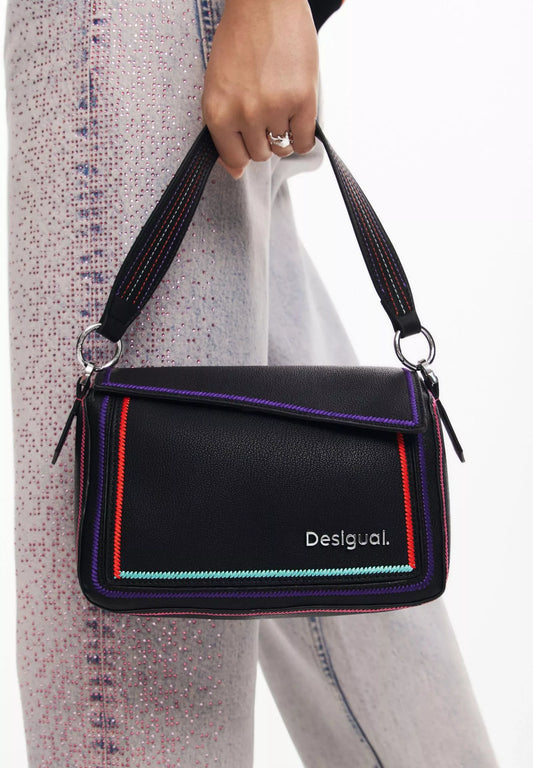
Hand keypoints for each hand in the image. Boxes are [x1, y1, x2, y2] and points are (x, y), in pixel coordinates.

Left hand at [201, 0, 318, 178]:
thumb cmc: (241, 38)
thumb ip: (224, 127)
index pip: (233, 159)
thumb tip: (235, 172)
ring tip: (282, 108)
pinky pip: (304, 141)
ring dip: (283, 135)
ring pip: (281, 148)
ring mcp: (274, 108)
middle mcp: (244, 114)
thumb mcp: (219, 84)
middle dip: (264, 139)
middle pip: (259, 154)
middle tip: (267, 112)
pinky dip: (304, 137)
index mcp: (217, 111)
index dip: (244, 151)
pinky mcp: (302, 99)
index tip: (250, 141)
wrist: (265, 1)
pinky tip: (299, 118)